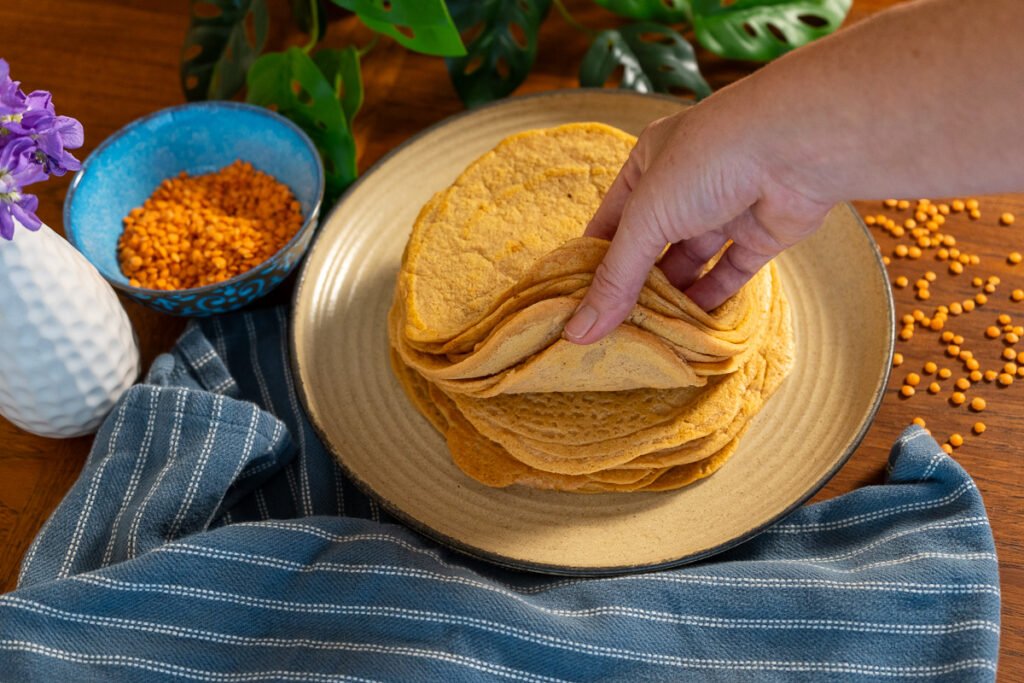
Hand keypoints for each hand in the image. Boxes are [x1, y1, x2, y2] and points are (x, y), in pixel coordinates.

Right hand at [563, 92, 832, 344]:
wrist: (798, 145)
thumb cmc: (708, 161)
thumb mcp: (646, 219)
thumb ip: (616, 278)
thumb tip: (579, 330)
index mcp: (648, 163)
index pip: (610, 221)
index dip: (592, 263)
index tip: (576, 307)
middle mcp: (685, 184)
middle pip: (650, 246)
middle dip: (633, 287)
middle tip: (609, 334)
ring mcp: (724, 208)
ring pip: (690, 263)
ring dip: (670, 298)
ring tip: (645, 341)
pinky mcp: (760, 232)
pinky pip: (729, 273)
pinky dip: (711, 300)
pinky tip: (689, 331)